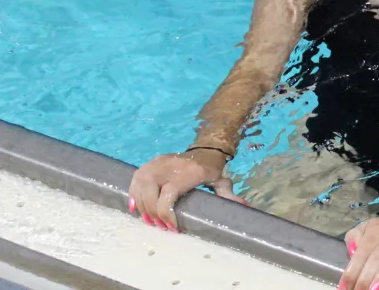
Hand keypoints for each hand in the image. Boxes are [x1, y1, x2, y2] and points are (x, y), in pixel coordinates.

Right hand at [128, 149, 245, 232]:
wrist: (204, 150)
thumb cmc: (212, 170)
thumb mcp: (221, 182)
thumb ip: (229, 195)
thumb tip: (244, 207)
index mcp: (189, 171)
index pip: (169, 193)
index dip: (167, 212)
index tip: (171, 227)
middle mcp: (170, 165)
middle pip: (151, 191)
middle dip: (153, 212)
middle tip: (160, 227)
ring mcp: (157, 163)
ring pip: (141, 186)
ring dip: (142, 207)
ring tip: (150, 222)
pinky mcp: (148, 164)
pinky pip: (135, 180)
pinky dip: (133, 194)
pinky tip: (135, 208)